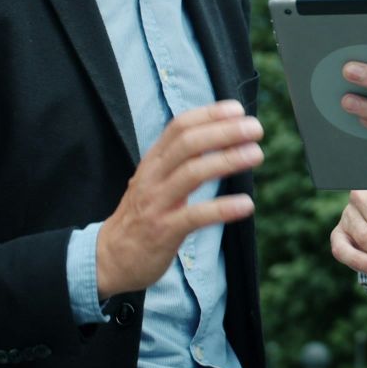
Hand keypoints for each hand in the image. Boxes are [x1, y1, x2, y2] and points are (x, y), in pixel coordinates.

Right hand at [96, 100, 263, 298]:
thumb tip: (220, 138)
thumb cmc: (142, 216)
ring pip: (192, 173)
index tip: (238, 109)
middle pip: (188, 144)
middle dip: (223, 132)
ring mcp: (157, 203)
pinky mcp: (164, 231)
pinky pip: (194, 216)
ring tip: (256, 154)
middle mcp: (153, 177)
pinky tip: (247, 205)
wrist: (110, 257)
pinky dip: (222, 208)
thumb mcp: (156, 181)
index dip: (209, 115)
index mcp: (153, 162)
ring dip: (227, 160)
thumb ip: (181, 161)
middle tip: (255, 128)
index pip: (179, 127)